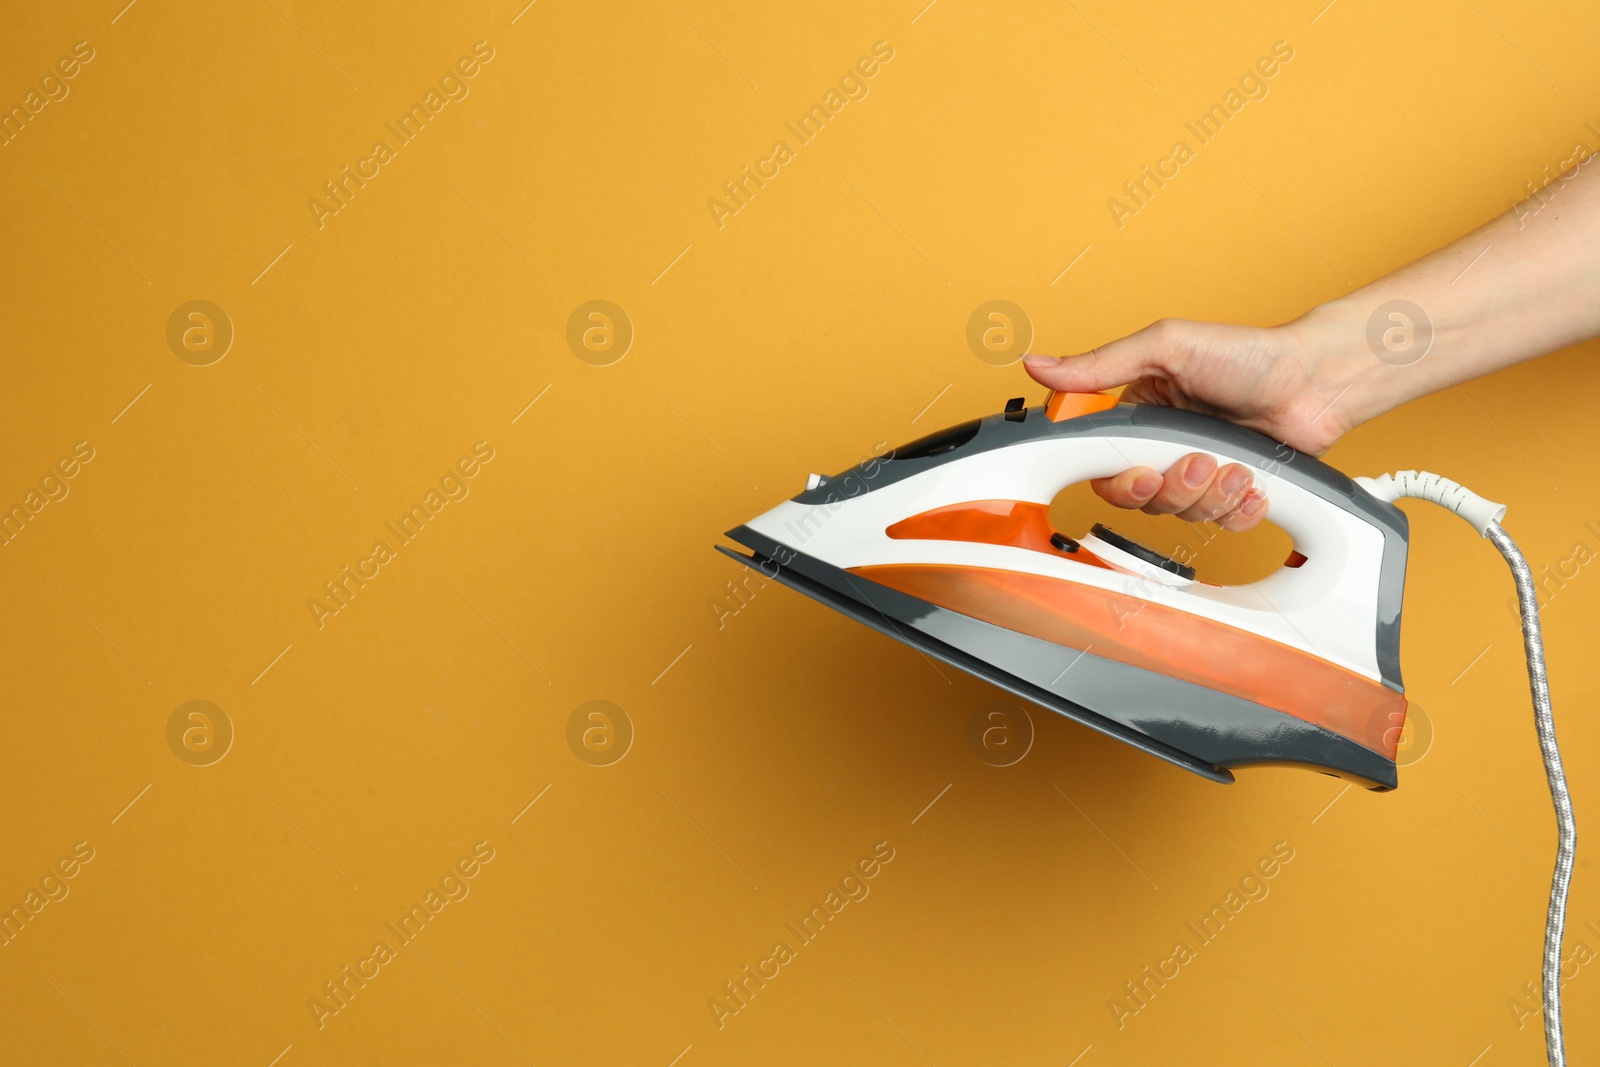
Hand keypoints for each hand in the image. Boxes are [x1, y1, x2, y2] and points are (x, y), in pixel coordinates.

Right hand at [1023, 318, 1360, 531]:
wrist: (1316, 379)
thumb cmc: (1246, 354)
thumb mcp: (1164, 346)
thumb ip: (1098, 364)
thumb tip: (1038, 366)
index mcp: (1137, 416)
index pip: (1101, 465)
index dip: (1117, 479)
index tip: (1140, 470)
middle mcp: (1164, 448)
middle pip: (1141, 500)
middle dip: (1173, 486)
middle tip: (1198, 460)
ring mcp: (1198, 473)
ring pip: (1181, 515)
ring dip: (1211, 494)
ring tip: (1236, 462)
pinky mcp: (1232, 493)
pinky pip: (1222, 525)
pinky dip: (1239, 509)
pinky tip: (1252, 482)